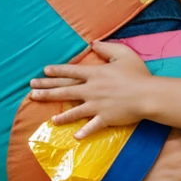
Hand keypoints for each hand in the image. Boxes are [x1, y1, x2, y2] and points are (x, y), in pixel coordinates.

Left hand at [30, 42, 152, 137]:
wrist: (148, 95)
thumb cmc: (138, 74)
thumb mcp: (123, 54)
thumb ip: (107, 48)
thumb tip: (93, 43)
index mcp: (95, 74)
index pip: (71, 72)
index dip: (57, 71)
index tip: (44, 71)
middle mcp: (92, 89)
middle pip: (65, 90)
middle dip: (47, 90)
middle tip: (32, 92)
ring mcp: (97, 105)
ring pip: (74, 111)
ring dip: (61, 116)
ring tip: (51, 120)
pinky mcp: (105, 118)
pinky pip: (92, 126)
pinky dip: (84, 132)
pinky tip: (74, 137)